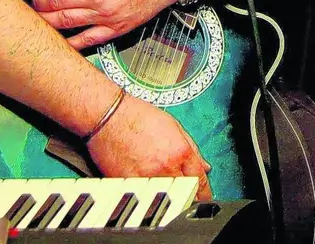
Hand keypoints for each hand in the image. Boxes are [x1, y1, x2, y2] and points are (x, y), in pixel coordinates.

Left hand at [33, 0, 176, 48]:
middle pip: (55, 2)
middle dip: (40, 1)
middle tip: (36, 1)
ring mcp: (103, 15)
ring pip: (65, 21)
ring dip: (47, 20)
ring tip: (40, 17)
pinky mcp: (113, 28)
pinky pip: (86, 40)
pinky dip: (70, 43)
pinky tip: (60, 41)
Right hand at [87, 95, 213, 201]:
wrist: (109, 117)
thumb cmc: (138, 116)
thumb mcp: (174, 126)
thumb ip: (192, 148)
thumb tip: (205, 166)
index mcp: (180, 151)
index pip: (200, 180)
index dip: (205, 192)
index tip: (204, 196)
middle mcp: (165, 167)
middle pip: (185, 193)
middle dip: (189, 196)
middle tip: (188, 197)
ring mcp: (146, 177)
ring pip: (165, 198)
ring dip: (169, 198)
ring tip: (167, 194)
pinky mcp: (128, 184)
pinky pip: (143, 196)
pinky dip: (147, 196)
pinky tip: (146, 191)